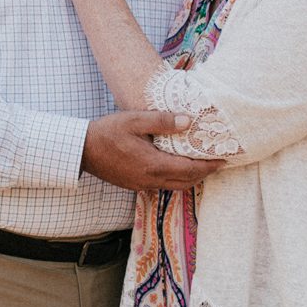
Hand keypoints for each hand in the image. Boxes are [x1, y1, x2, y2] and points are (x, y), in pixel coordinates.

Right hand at [82, 110, 224, 191]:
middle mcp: (151, 179)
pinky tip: (177, 167)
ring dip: (191, 177)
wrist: (82, 150)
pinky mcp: (136, 185)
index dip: (209, 166)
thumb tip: (187, 120)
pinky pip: (163, 185)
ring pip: (175, 186)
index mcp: (153, 164)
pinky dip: (176, 178)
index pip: (190, 169)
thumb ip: (162, 120)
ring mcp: (142, 184)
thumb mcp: (135, 120)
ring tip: (202, 165)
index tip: (225, 159)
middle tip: (218, 162)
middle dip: (204, 173)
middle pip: (187, 182)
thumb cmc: (107, 132)